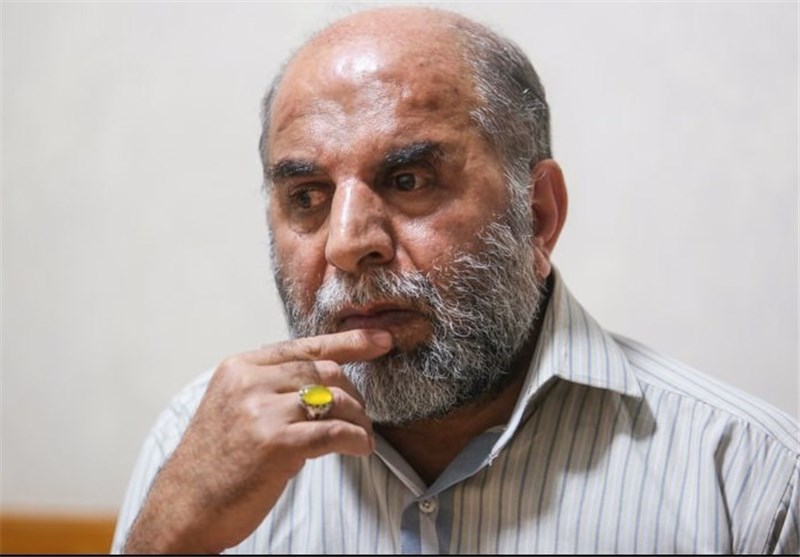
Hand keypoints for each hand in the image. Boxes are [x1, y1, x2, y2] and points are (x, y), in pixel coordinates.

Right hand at [122, 329, 392, 553]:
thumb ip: (272, 388)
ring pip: (335, 399)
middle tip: (362, 416)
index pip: (305, 347)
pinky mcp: (276, 443)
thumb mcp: (235, 409)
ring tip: (362, 437)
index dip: (349, 342)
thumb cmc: (214, 464)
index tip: (381, 340)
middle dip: (354, 394)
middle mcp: (249, 381)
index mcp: (240, 367)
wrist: (183, 510)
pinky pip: (334, 431)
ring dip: (358, 420)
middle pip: (325, 371)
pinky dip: (356, 439)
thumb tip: (326, 382)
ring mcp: (261, 411)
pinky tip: (360, 448)